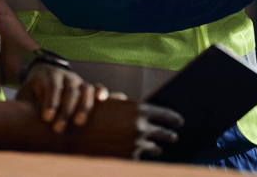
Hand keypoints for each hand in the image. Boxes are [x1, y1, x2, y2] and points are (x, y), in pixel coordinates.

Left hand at [17, 62, 108, 132]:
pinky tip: (103, 100)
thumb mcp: (25, 93)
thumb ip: (24, 105)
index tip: (47, 118)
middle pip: (69, 91)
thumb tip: (18, 121)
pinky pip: (96, 86)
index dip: (50, 103)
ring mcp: (77, 80)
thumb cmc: (33, 88)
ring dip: (83, 106)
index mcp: (48, 77)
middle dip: (65, 110)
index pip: (51, 88)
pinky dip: (101, 92)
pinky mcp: (86, 86)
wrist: (43, 69)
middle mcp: (65, 77)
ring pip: (84, 89)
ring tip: (79, 122)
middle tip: (59, 129)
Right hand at [56, 98, 182, 158]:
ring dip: (155, 147)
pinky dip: (140, 156)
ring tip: (158, 148)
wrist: (77, 135)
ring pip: (153, 148)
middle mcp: (141, 128)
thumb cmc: (91, 115)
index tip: (180, 121)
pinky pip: (139, 158)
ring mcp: (136, 145)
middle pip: (163, 132)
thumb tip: (125, 97)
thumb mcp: (108, 102)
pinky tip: (140, 156)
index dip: (173, 118)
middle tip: (174, 136)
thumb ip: (121, 101)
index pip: (164, 114)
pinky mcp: (129, 159)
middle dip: (169, 134)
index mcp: (138, 110)